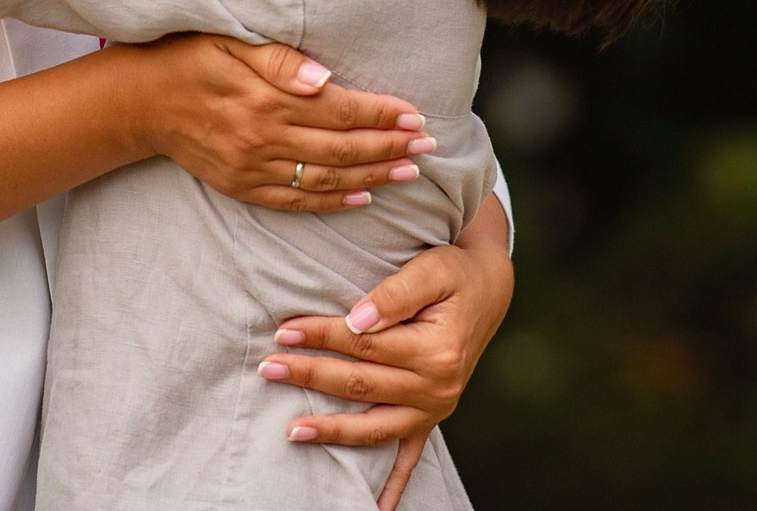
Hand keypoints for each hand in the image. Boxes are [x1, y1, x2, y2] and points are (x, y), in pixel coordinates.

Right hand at [115, 34, 433, 213]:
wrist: (140, 100)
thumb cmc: (189, 58)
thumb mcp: (229, 41)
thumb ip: (278, 59)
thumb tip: (324, 79)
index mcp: (265, 97)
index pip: (341, 109)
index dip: (383, 115)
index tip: (417, 117)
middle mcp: (262, 138)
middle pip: (342, 147)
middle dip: (390, 148)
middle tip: (429, 148)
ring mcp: (252, 167)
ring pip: (325, 177)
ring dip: (372, 176)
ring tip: (408, 173)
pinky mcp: (241, 186)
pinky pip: (295, 200)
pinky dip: (331, 201)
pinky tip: (361, 198)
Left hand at [262, 205, 515, 501]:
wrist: (488, 289)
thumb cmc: (455, 274)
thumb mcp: (432, 270)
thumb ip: (396, 294)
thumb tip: (356, 320)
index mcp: (435, 351)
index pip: (364, 345)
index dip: (322, 336)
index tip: (285, 331)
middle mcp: (437, 387)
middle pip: (360, 385)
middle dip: (310, 376)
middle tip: (268, 367)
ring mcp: (434, 408)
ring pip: (374, 427)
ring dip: (332, 430)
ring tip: (291, 430)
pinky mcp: (432, 417)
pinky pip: (411, 455)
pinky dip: (394, 483)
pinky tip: (376, 506)